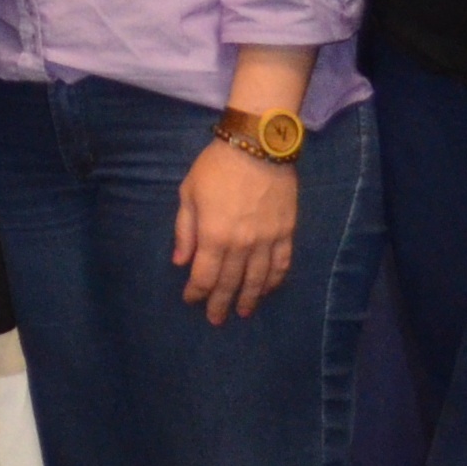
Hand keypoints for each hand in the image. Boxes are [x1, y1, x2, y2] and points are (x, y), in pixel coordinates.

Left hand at [172, 141, 300, 323]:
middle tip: (216, 320)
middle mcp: (241, 245)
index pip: (204, 276)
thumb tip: (180, 262)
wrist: (258, 145)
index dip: (197, 292)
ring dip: (250, 298)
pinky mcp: (286, 232)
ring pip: (258, 279)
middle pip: (230, 283)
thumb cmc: (216, 166)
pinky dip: (275, 280)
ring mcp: (267, 240)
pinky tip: (269, 289)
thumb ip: (185, 230)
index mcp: (213, 236)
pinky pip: (282, 264)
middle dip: (220, 303)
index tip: (191, 300)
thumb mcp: (188, 194)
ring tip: (243, 312)